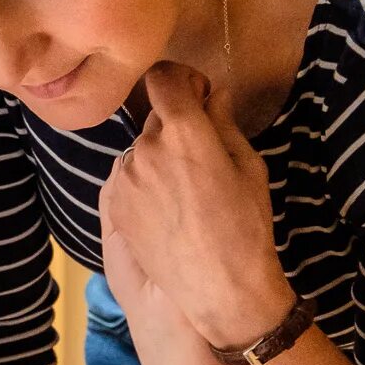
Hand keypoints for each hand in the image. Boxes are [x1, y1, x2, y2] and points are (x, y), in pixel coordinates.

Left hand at [108, 63, 290, 347]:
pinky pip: (128, 177)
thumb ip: (224, 123)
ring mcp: (125, 177)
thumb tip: (214, 94)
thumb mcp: (249, 166)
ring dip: (158, 156)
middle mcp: (145, 147)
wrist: (217, 286)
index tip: (197, 96)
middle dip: (175, 125)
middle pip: (154, 117)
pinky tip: (168, 209)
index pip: (163, 77)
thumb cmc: (246, 225)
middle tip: (200, 155)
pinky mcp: (115, 204)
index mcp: (183, 131)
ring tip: (185, 191)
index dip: (181, 80)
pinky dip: (144, 182)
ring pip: (140, 150)